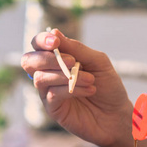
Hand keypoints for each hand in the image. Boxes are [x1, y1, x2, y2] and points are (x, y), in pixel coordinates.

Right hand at [21, 29, 133, 146]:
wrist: (118, 114)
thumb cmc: (108, 87)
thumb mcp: (98, 62)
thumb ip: (77, 48)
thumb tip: (54, 32)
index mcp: (58, 59)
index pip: (38, 45)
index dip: (42, 40)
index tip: (55, 41)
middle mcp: (49, 74)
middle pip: (29, 61)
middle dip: (47, 58)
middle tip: (72, 61)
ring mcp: (49, 92)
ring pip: (40, 78)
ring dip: (65, 75)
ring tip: (90, 79)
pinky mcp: (53, 109)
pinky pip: (52, 95)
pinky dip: (71, 89)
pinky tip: (89, 90)